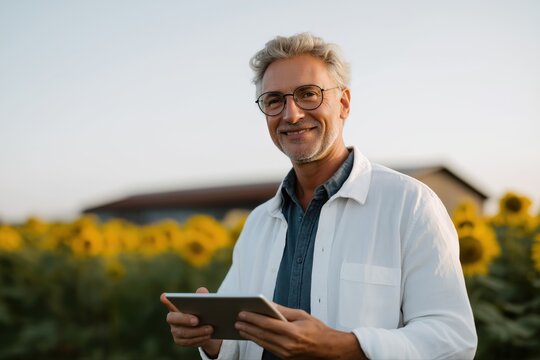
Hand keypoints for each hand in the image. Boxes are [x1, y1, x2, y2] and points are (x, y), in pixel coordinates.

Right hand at [160, 287, 221, 357]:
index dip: (165, 300)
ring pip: (183, 332)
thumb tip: (202, 291)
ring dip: (198, 331)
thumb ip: (202, 296)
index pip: (168, 302)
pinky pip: (188, 342)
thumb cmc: (203, 312)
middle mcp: (172, 319)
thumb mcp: (204, 304)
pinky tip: (208, 336)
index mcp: (176, 306)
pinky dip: (199, 339)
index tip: (164, 296)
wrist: (207, 329)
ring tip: (210, 329)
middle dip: (185, 319)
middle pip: (174, 319)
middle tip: (197, 320)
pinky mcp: (180, 341)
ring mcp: (175, 331)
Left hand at [234, 304, 365, 359]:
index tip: (243, 313)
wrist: (327, 348)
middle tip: (237, 320)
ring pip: (263, 343)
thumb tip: (269, 304)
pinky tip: (252, 335)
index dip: (253, 318)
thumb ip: (283, 311)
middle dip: (248, 326)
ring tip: (241, 327)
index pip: (267, 324)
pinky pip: (268, 348)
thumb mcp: (301, 315)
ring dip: (250, 335)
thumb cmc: (317, 330)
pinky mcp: (285, 358)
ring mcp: (286, 353)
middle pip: (262, 334)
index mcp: (292, 332)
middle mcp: (288, 345)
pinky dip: (259, 341)